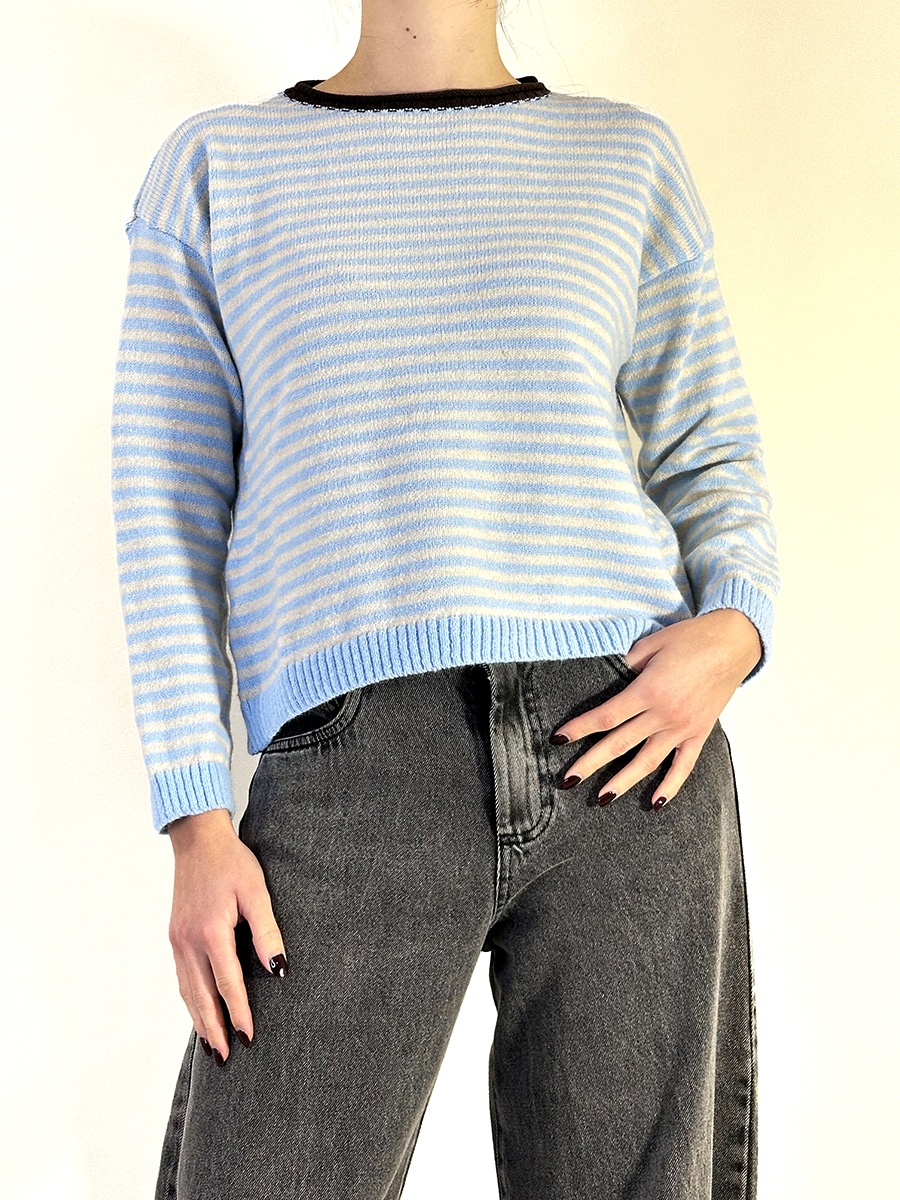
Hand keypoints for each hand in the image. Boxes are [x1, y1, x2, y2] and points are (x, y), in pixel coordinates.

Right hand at [167, 808, 287, 1063]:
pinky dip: (189, 999)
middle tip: (225, 1058)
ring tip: (210, 1045)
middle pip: (201, 996)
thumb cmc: (231, 862)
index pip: (227, 984)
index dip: (239, 1012)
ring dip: (199, 1019)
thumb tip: (279, 968)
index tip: (249, 1037)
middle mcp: (189, 941)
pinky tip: (198, 1010)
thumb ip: (267, 931)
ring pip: (187, 990)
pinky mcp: (175, 935)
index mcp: (211, 932)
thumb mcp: (257, 892)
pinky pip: (182, 976)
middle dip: (213, 1028)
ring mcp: (178, 940)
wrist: (198, 840)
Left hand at [550, 609, 761, 809]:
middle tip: (568, 780)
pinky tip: (655, 803)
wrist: (734, 642)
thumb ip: (628, 663)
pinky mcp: (700, 733)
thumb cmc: (692, 638)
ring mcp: (683, 727)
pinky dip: (670, 786)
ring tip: (603, 799)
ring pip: (648, 761)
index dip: (580, 728)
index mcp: (649, 690)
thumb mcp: (652, 643)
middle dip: (591, 763)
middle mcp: (664, 714)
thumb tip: (610, 678)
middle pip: (620, 743)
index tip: (558, 740)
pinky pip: (684, 765)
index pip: (606, 716)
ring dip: (624, 781)